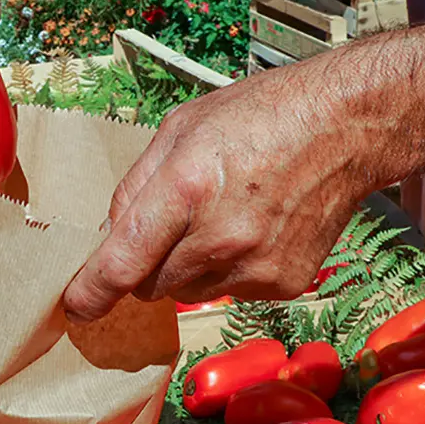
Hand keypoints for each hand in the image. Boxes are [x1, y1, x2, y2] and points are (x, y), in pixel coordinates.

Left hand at [62, 66, 389, 321]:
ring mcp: (254, 266)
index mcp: (185, 189)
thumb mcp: (179, 130)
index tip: (76, 307)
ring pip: (189, 292)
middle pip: (150, 285)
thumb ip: (135, 187)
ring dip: (190, 266)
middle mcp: (219, 237)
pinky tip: (253, 227)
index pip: (122, 263)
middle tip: (176, 222)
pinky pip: (229, 293)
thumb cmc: (261, 116)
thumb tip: (110, 236)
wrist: (348, 125)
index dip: (91, 292)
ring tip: (224, 216)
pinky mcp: (281, 284)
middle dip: (148, 263)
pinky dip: (229, 270)